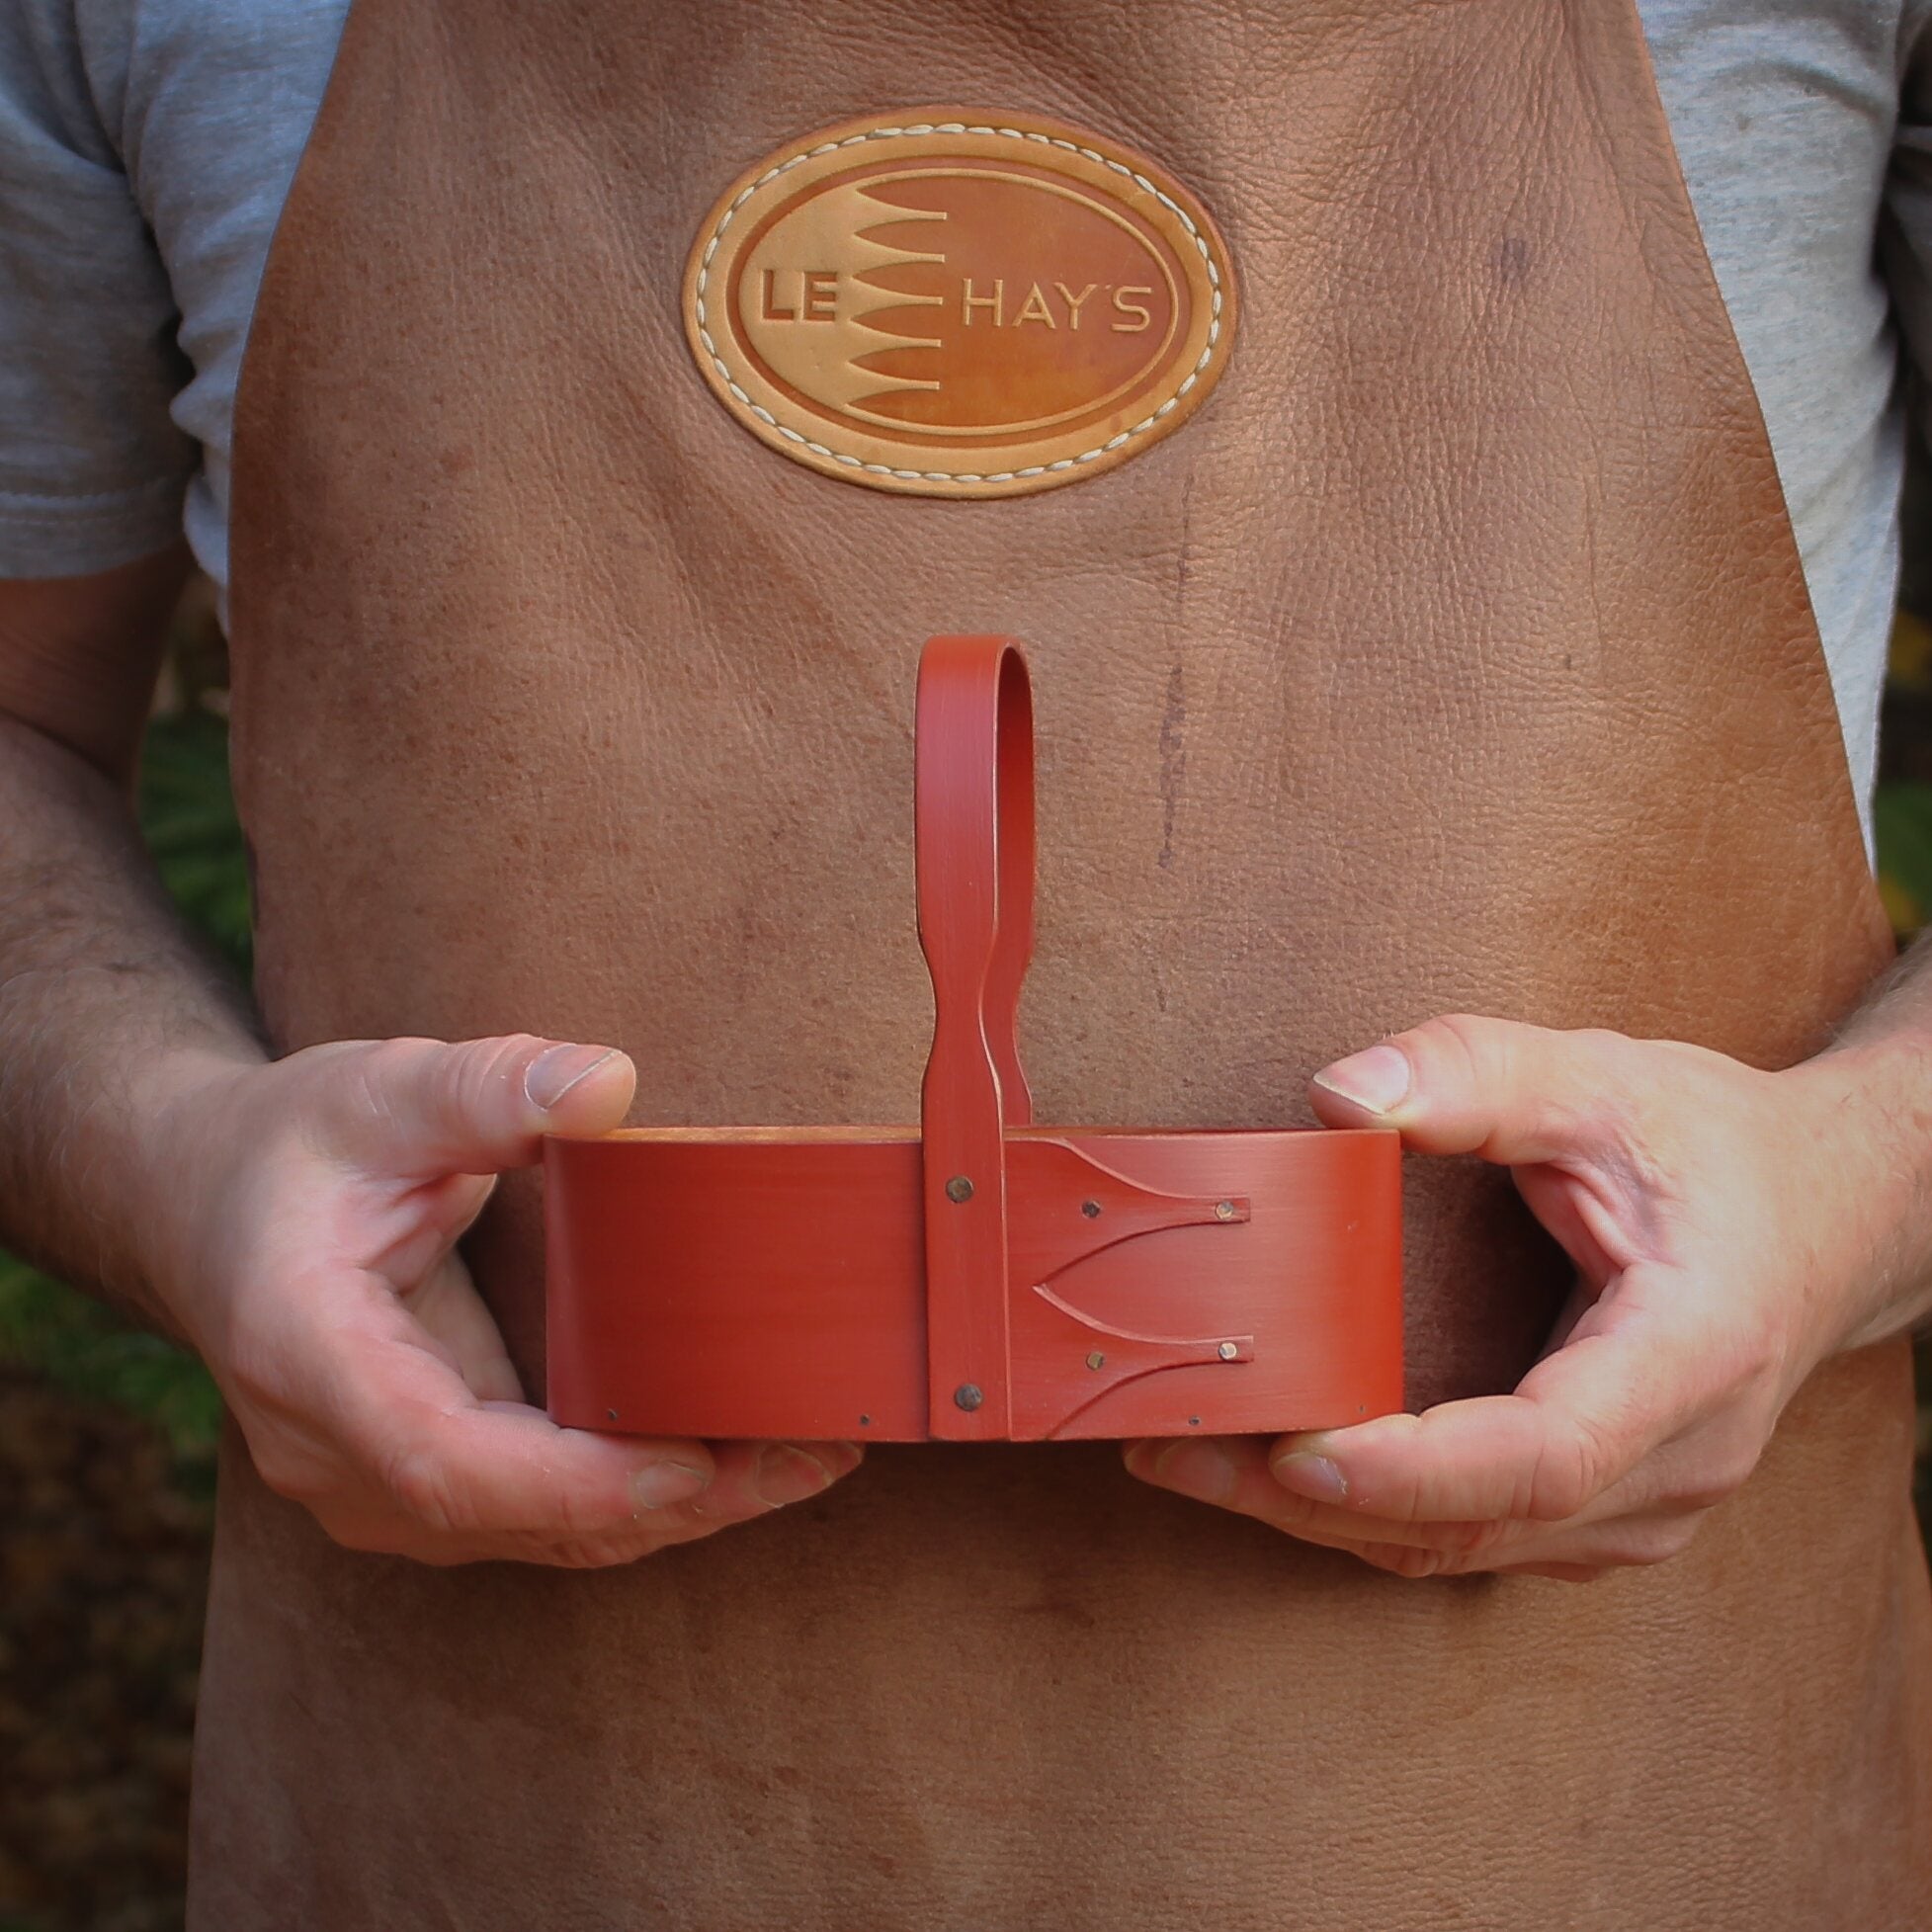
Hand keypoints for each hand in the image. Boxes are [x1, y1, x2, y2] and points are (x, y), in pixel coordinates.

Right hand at [147, 1033, 860, 1565]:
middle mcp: (334, 1451)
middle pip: (512, 1519)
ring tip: (810, 1457)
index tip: (693, 1465)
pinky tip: (737, 1455)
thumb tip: (608, 1084)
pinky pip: (538, 1514)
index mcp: (307, 1353)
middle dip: (669, 1502)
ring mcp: (373, 1483)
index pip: (443, 1460)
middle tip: (814, 1454)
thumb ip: (486, 1087)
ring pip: (536, 1536)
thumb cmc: (290, 1145)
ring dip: (673, 1510)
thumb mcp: (379, 1089)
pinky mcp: (421, 1481)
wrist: (204, 1202)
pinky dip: (638, 1495)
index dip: (573, 1483)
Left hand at [1124, 1014, 1912, 1580]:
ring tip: (1191, 1462)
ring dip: (1324, 1520)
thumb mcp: (1603, 1078)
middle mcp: (1680, 1459)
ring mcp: (1649, 1504)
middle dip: (1312, 1503)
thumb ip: (1474, 1073)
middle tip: (1171, 1454)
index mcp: (1692, 1352)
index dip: (1412, 1469)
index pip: (1544, 1451)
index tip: (1291, 1452)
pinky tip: (1281, 1470)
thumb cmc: (1717, 1147)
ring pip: (1469, 1548)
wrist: (1831, 1216)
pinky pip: (1480, 1538)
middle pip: (1479, 1522)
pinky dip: (1375, 1515)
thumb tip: (1340, 1097)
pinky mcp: (1609, 1510)